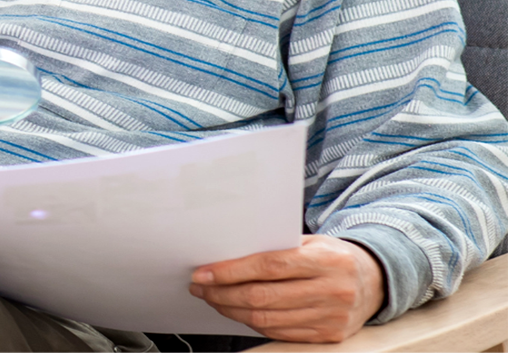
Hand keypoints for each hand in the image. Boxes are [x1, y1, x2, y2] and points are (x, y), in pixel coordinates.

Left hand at [189, 235, 385, 342]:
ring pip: (268, 320)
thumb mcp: (312, 242)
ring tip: (214, 298)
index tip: (204, 272)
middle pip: (264, 297)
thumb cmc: (333, 256)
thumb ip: (277, 247)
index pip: (269, 266)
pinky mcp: (329, 336)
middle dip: (223, 293)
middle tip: (201, 286)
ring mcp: (331, 317)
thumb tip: (227, 255)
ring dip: (232, 310)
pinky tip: (238, 312)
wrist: (376, 281)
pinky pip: (280, 333)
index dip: (231, 271)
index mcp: (326, 260)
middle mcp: (331, 290)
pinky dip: (253, 324)